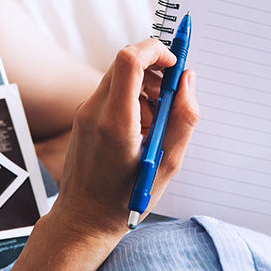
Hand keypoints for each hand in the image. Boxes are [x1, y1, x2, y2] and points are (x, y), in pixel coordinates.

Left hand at [52, 38, 199, 237]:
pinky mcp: (83, 117)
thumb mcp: (168, 164)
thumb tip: (188, 80)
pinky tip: (140, 131)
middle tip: (170, 98)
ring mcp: (84, 113)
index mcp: (115, 122)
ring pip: (119, 76)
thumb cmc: (126, 199)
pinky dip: (131, 99)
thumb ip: (183, 118)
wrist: (83, 219)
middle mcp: (94, 111)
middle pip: (124, 62)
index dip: (156, 51)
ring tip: (155, 123)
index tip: (175, 66)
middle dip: (154, 70)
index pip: (129, 59)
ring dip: (144, 88)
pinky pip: (111, 93)